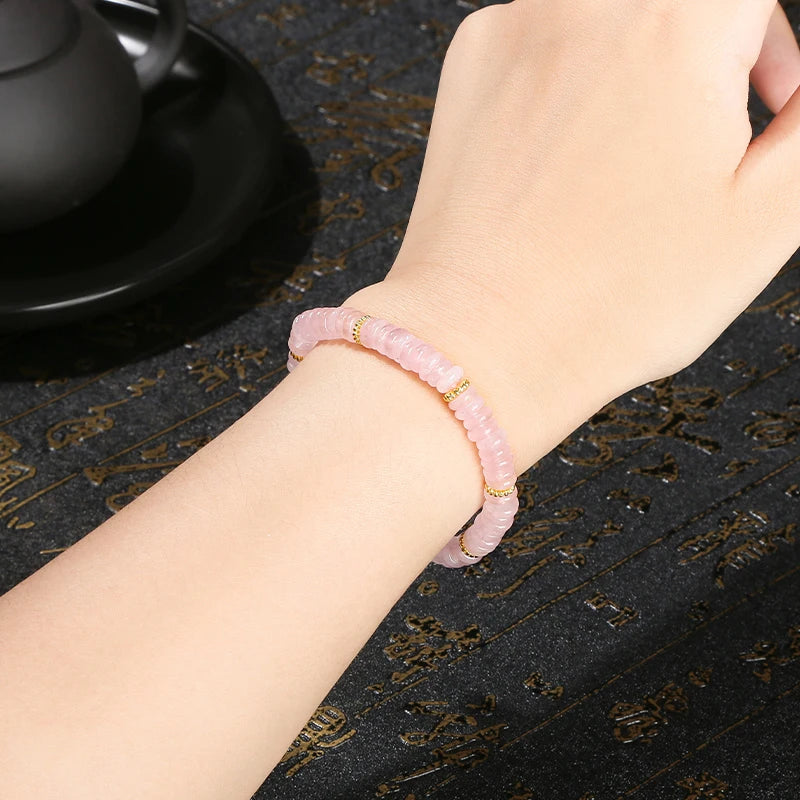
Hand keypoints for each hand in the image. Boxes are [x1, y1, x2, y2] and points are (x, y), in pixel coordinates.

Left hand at [348, 1, 799, 467]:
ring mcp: (516, 31)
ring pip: (607, 14)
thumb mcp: (766, 218)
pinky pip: (541, 39)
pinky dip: (566, 78)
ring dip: (634, 64)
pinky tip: (563, 157)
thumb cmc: (610, 302)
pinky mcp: (470, 65)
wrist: (486, 339)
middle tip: (695, 135)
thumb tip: (799, 94)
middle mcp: (586, 7)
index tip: (766, 100)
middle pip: (676, 3)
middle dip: (702, 55)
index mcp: (674, 28)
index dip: (770, 48)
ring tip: (624, 156)